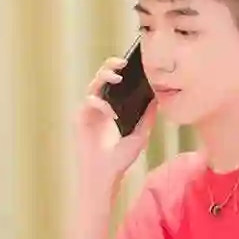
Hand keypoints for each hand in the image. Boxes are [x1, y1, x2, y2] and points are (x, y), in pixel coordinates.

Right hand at [74, 56, 156, 188]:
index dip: (121, 69)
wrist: (105, 176)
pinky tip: (111, 113)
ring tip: (117, 77)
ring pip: (93, 85)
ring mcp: (88, 112)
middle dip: (111, 66)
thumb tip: (158, 97)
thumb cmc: (120, 159)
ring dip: (104, 77)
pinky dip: (100, 104)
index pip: (114, 82)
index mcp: (111, 107)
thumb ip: (147, 116)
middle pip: (102, 77)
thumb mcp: (140, 135)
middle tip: (123, 63)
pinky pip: (89, 102)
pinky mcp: (80, 119)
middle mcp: (99, 106)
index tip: (134, 62)